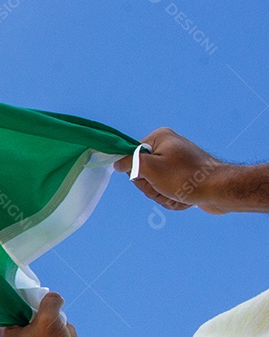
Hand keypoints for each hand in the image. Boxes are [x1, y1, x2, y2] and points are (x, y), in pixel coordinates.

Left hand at [0, 292, 81, 336]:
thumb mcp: (49, 320)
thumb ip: (50, 301)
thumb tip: (54, 297)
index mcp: (9, 329)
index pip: (18, 303)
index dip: (33, 300)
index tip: (44, 303)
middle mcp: (20, 334)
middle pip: (39, 310)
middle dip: (53, 317)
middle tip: (54, 326)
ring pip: (53, 319)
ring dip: (63, 327)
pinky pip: (60, 330)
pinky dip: (67, 335)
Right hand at [113, 127, 231, 212]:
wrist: (220, 190)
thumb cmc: (185, 178)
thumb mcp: (150, 168)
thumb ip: (129, 162)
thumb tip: (116, 162)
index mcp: (159, 138)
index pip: (131, 156)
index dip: (137, 172)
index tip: (150, 177)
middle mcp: (168, 147)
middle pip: (142, 173)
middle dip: (152, 187)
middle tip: (166, 188)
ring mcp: (177, 162)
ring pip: (154, 185)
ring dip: (162, 195)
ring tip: (177, 195)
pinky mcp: (184, 176)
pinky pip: (167, 190)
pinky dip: (172, 198)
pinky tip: (184, 198)